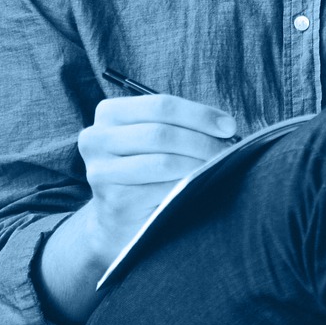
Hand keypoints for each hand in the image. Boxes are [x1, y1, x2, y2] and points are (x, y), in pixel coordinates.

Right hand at [74, 93, 236, 260]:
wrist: (116, 220)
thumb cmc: (144, 170)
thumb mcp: (152, 138)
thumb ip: (179, 125)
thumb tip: (226, 126)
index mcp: (108, 113)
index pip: (161, 104)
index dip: (199, 114)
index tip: (228, 126)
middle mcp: (97, 139)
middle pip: (162, 133)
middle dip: (203, 141)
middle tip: (227, 151)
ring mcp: (102, 172)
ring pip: (164, 161)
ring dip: (199, 164)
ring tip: (218, 168)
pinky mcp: (116, 202)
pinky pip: (163, 190)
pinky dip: (188, 187)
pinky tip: (200, 187)